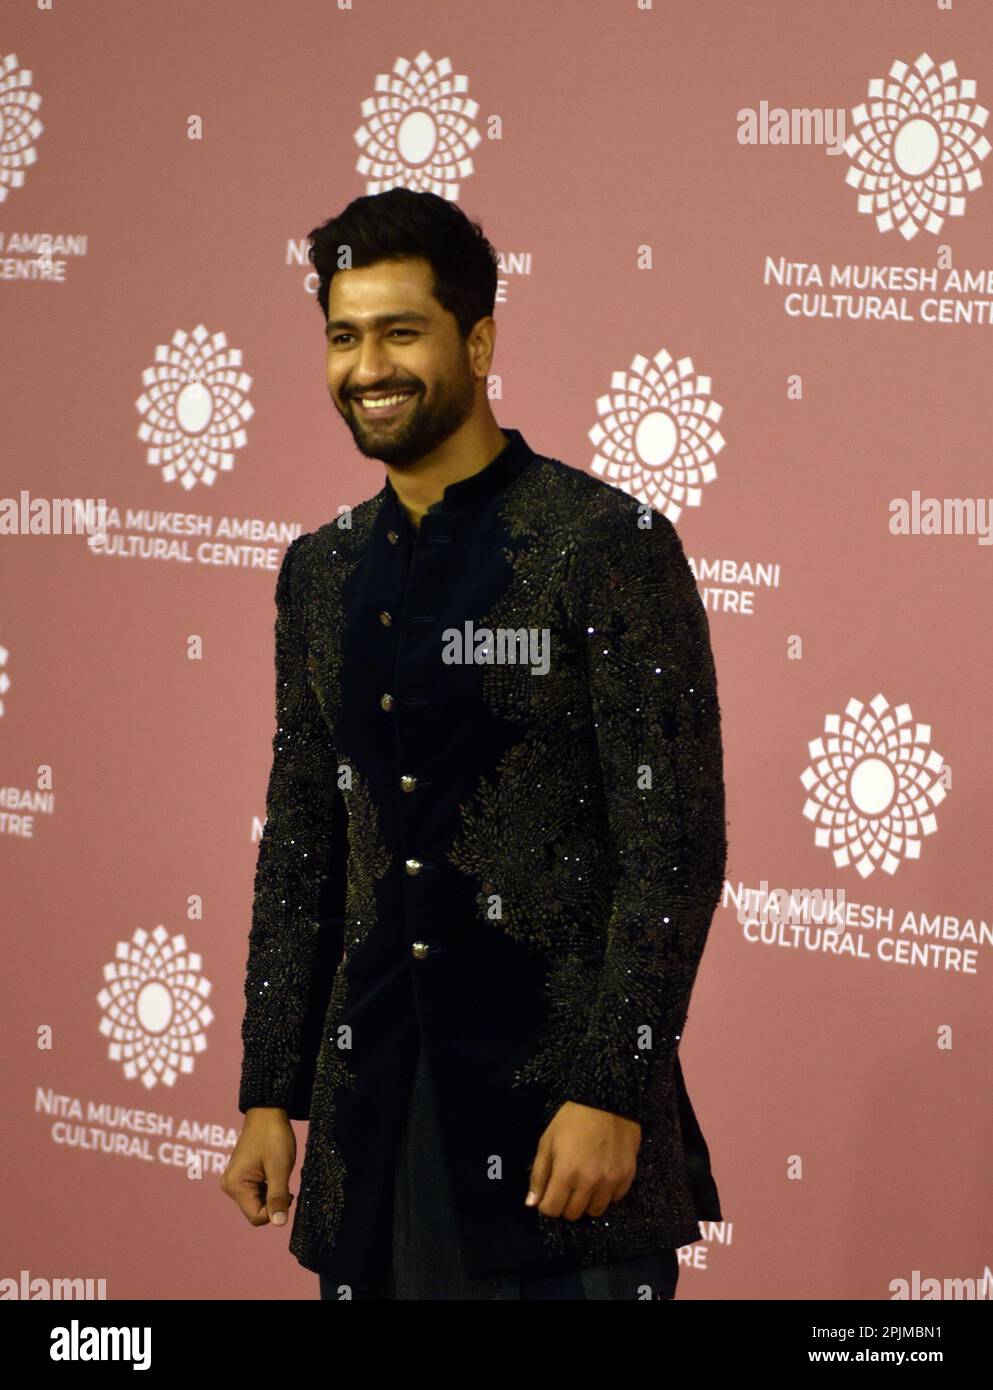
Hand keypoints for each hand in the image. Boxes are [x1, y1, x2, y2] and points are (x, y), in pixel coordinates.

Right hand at [220, 1107, 296, 1226]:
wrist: (268, 1111)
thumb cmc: (273, 1136)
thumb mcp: (279, 1167)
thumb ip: (278, 1197)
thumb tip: (279, 1224)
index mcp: (235, 1185)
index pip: (256, 1217)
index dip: (275, 1210)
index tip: (288, 1192)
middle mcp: (230, 1185)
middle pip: (256, 1211)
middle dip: (273, 1201)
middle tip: (283, 1179)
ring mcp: (235, 1180)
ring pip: (258, 1202)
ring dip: (272, 1193)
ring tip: (278, 1172)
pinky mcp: (241, 1176)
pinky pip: (257, 1192)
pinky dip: (269, 1187)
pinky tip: (274, 1171)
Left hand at [525, 1101, 640, 1219]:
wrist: (607, 1100)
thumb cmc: (572, 1119)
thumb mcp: (547, 1142)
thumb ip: (539, 1175)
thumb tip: (531, 1204)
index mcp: (566, 1173)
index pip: (552, 1210)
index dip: (546, 1204)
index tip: (548, 1193)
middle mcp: (590, 1183)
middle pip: (573, 1214)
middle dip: (564, 1204)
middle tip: (565, 1187)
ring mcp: (611, 1182)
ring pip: (595, 1211)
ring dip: (586, 1202)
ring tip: (583, 1184)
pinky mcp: (627, 1176)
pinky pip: (615, 1199)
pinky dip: (606, 1194)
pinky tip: (601, 1178)